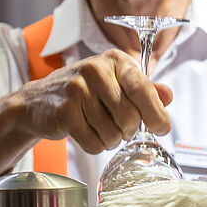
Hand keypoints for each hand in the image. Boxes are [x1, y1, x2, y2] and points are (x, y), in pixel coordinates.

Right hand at [17, 48, 172, 152]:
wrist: (38, 101)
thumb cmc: (84, 93)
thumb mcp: (115, 83)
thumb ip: (144, 89)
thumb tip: (168, 96)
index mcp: (115, 60)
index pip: (143, 88)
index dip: (156, 113)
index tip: (162, 128)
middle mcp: (95, 70)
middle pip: (130, 116)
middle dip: (130, 131)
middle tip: (121, 128)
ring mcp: (77, 90)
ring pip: (113, 133)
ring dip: (111, 140)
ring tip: (100, 128)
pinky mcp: (64, 112)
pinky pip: (95, 143)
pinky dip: (95, 146)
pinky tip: (87, 133)